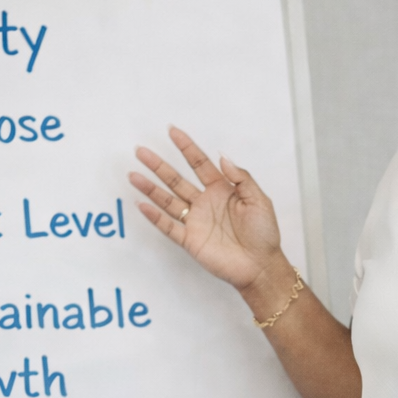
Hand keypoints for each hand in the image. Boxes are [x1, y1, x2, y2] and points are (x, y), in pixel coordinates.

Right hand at [129, 127, 282, 292]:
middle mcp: (205, 203)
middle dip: (159, 165)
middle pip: (176, 180)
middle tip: (141, 151)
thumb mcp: (259, 200)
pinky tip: (141, 205)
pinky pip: (169, 227)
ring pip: (168, 201)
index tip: (173, 131)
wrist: (261, 266)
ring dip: (150, 188)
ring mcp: (196, 221)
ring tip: (133, 175)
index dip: (186, 147)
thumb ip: (241, 178)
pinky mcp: (191, 241)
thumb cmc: (264, 234)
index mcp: (222, 190)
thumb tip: (223, 157)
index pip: (200, 164)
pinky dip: (155, 217)